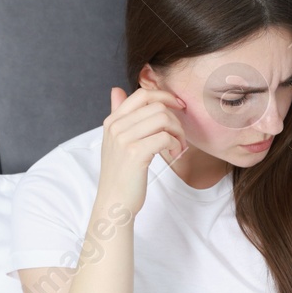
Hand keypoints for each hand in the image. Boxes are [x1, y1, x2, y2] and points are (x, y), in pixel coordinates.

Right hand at [96, 86, 187, 217]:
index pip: (142, 94)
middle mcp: (116, 126)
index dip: (165, 96)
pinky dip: (176, 145)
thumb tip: (116, 90)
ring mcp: (124, 138)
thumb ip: (118, 115)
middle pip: (157, 106)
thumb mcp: (115, 141)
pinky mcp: (135, 152)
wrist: (114, 202)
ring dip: (178, 133)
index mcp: (112, 121)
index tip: (179, 107)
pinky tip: (173, 155)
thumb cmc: (121, 174)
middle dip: (175, 120)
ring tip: (178, 147)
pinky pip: (165, 137)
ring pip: (163, 119)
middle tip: (179, 138)